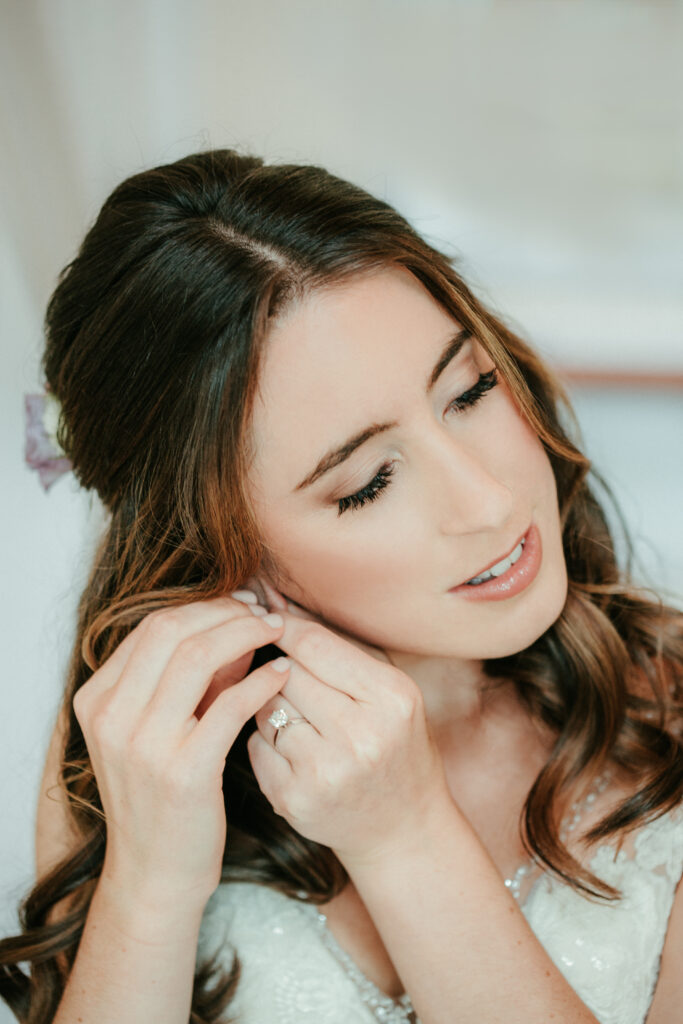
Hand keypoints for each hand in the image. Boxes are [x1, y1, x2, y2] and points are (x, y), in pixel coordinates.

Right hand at [72, 596, 288, 911]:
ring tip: (279, 631)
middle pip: (171, 630)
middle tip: (265, 610)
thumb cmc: (164, 795)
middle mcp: (112, 717)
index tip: (242, 601)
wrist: (156, 873)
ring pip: (196, 656)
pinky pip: (229, 705)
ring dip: (245, 634)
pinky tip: (282, 675)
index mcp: (97, 700)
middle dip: (225, 611)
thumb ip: (193, 676)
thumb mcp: (161, 727)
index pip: (152, 626)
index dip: (204, 605)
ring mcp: (143, 745)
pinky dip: (261, 681)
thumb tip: (238, 622)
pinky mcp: (183, 772)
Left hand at [238, 579, 451, 868]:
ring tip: (298, 716)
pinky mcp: (294, 800)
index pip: (317, 643)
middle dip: (278, 668)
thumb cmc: (396, 746)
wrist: (403, 829)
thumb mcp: (391, 692)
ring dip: (269, 704)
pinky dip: (265, 741)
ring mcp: (324, 772)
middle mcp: (360, 736)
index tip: (269, 618)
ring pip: (264, 708)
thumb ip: (341, 647)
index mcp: (391, 698)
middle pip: (286, 673)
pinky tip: (292, 750)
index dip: (286, 626)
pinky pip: (255, 746)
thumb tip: (280, 602)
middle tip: (288, 674)